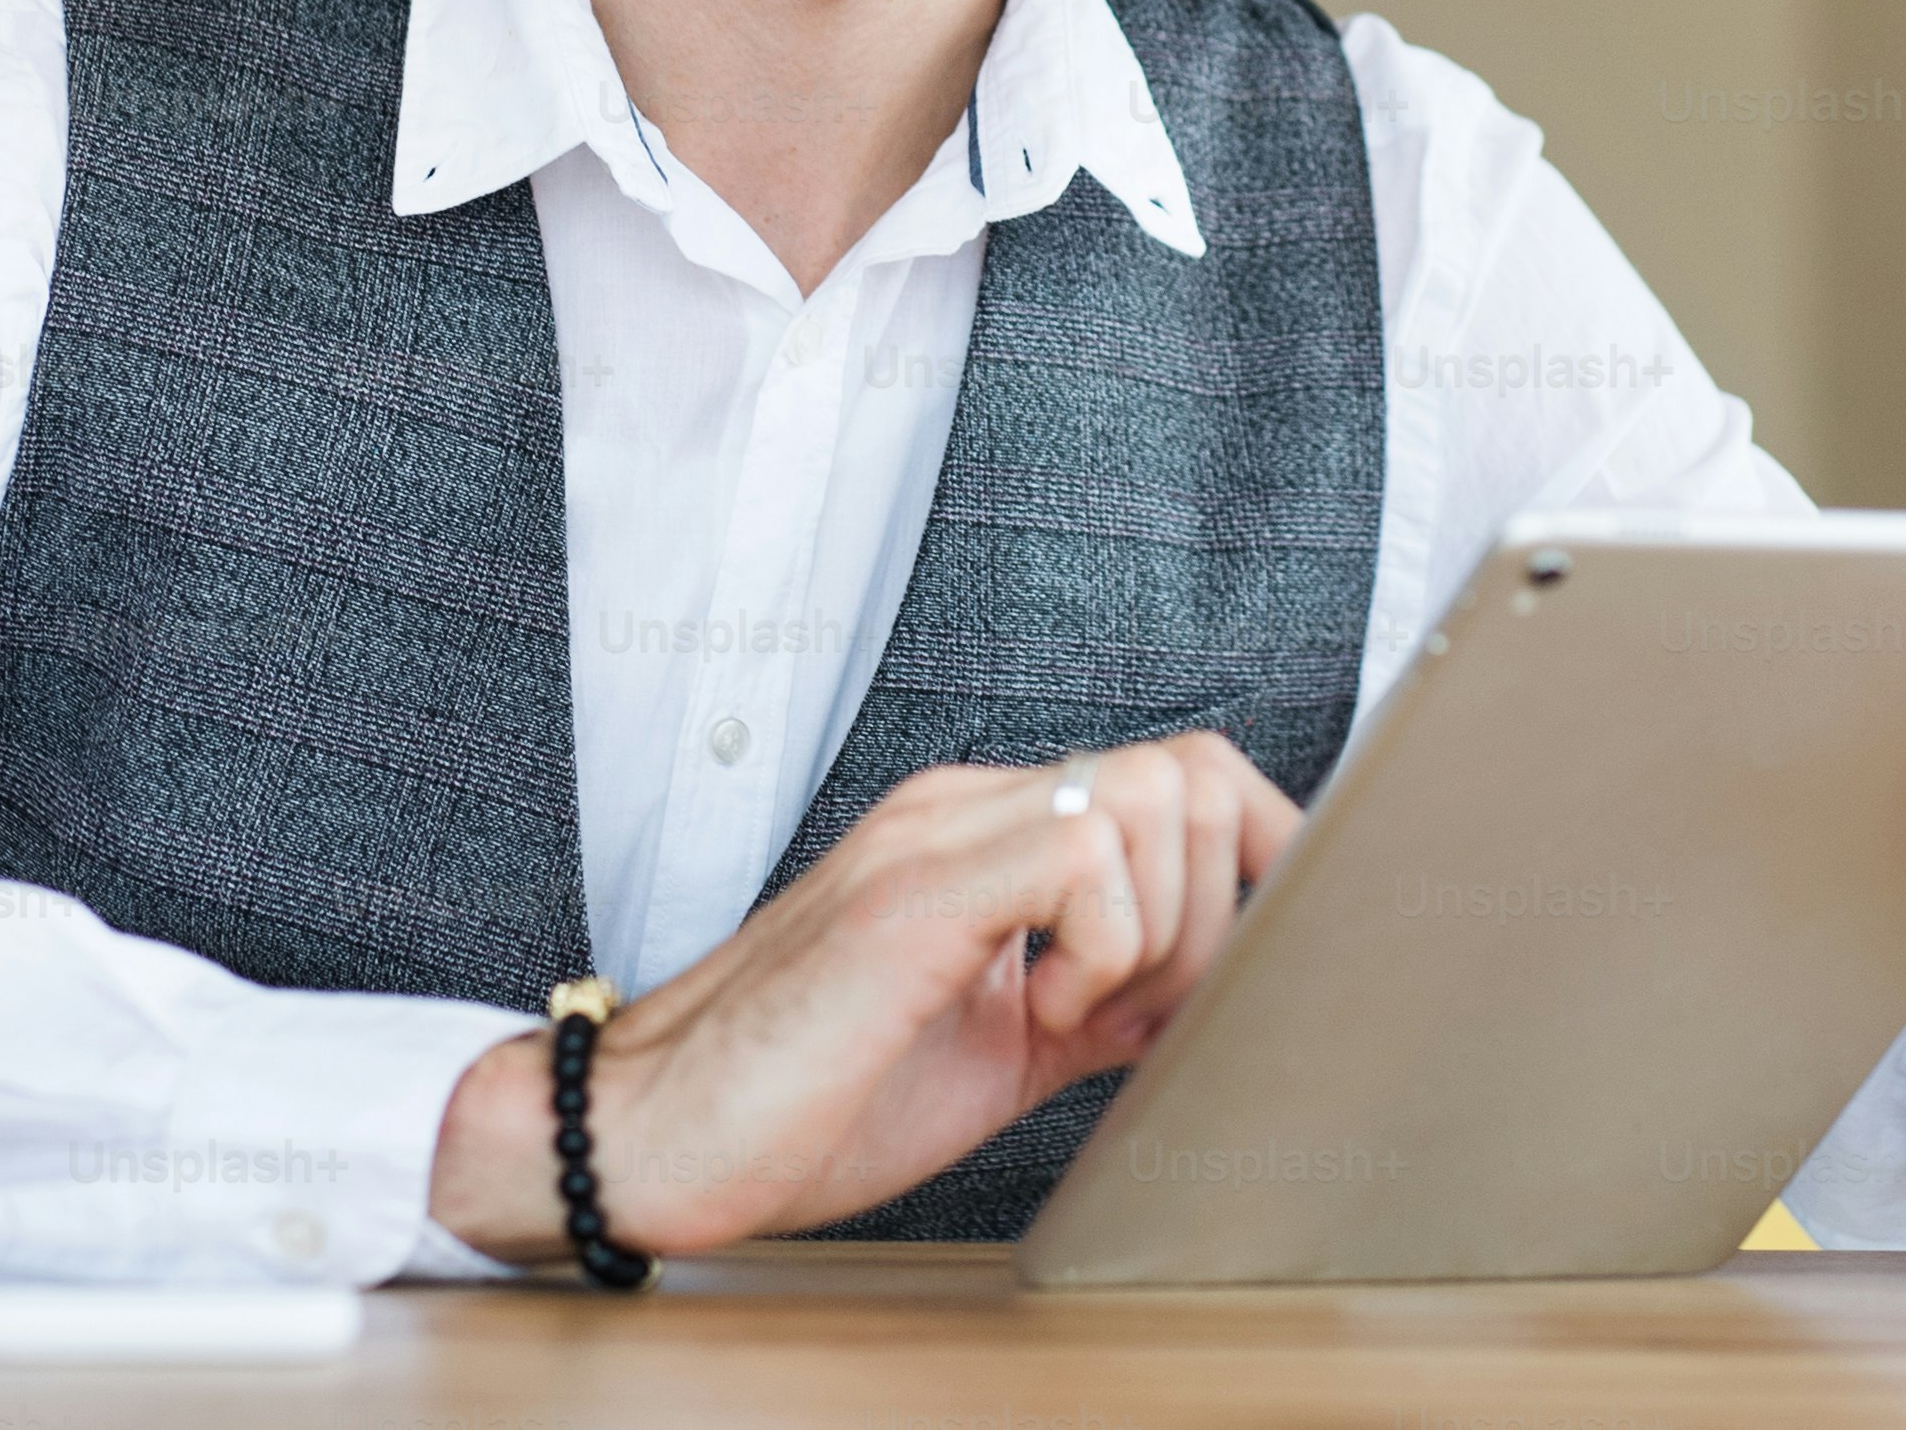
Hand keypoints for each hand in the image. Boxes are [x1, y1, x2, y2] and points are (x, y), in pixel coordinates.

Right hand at [425, 730, 1296, 1260]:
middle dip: (1216, 910)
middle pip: (1192, 771)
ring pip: (1156, 798)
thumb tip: (1208, 1002)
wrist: (650, 1134)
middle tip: (1139, 1012)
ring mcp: (937, 836)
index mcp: (985, 834)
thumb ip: (1096, 999)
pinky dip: (1104, 948)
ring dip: (1159, 935)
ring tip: (1075, 1017)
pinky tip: (1040, 1017)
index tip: (1252, 964)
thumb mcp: (998, 1047)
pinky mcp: (913, 889)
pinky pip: (1083, 852)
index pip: (1179, 776)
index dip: (1255, 860)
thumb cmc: (803, 1100)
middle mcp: (966, 808)